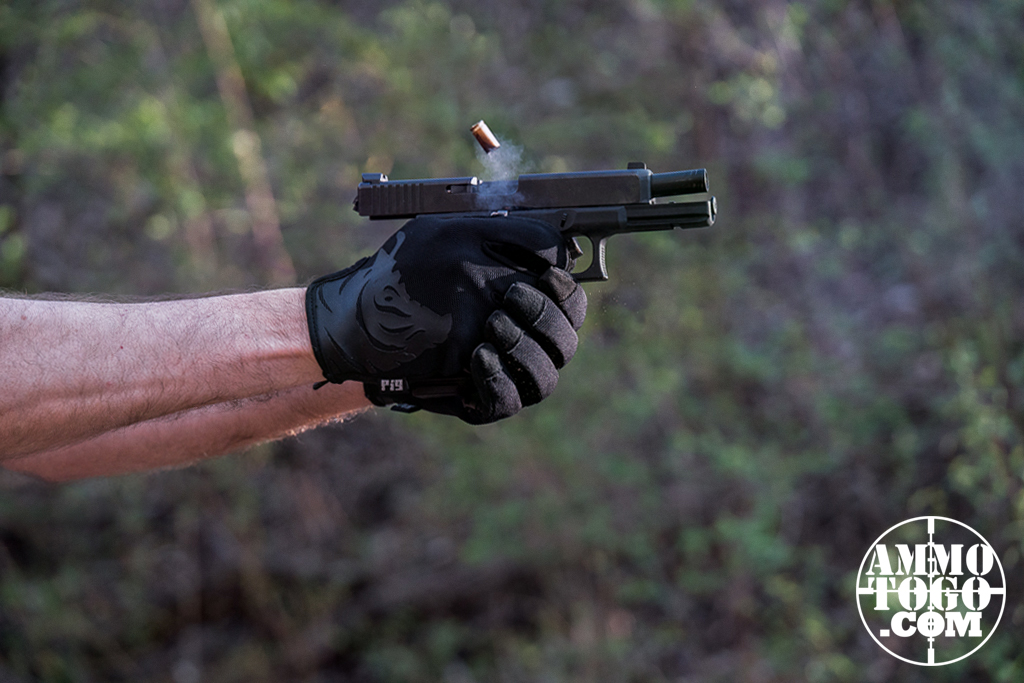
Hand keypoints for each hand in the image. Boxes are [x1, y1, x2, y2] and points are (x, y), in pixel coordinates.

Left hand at [306, 215, 585, 423]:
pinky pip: (508, 403)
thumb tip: (562, 249)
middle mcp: (519, 340)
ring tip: (490, 326)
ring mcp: (500, 373)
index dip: (569, 294)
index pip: (573, 306)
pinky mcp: (475, 401)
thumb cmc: (405, 272)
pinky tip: (477, 356)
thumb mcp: (454, 235)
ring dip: (525, 351)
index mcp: (523, 302)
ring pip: (545, 380)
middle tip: (508, 298)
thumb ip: (512, 234)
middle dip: (546, 319)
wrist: (358, 314)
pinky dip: (499, 380)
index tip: (548, 277)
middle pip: (566, 344)